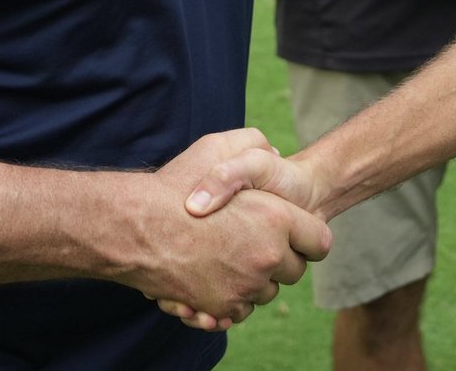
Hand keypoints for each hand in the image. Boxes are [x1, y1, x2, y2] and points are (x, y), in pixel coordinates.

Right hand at [129, 130, 330, 331]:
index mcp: (276, 218)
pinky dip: (233, 299)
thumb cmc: (177, 184)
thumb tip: (276, 154)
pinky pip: (240, 311)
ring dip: (256, 279)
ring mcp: (243, 287)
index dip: (308, 235)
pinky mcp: (220, 308)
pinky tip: (217, 277)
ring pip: (266, 293)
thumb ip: (255, 144)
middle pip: (294, 272)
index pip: (319, 242)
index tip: (294, 230)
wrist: (136, 228)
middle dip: (281, 259)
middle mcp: (266, 256)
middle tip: (257, 240)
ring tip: (232, 255)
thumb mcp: (220, 146)